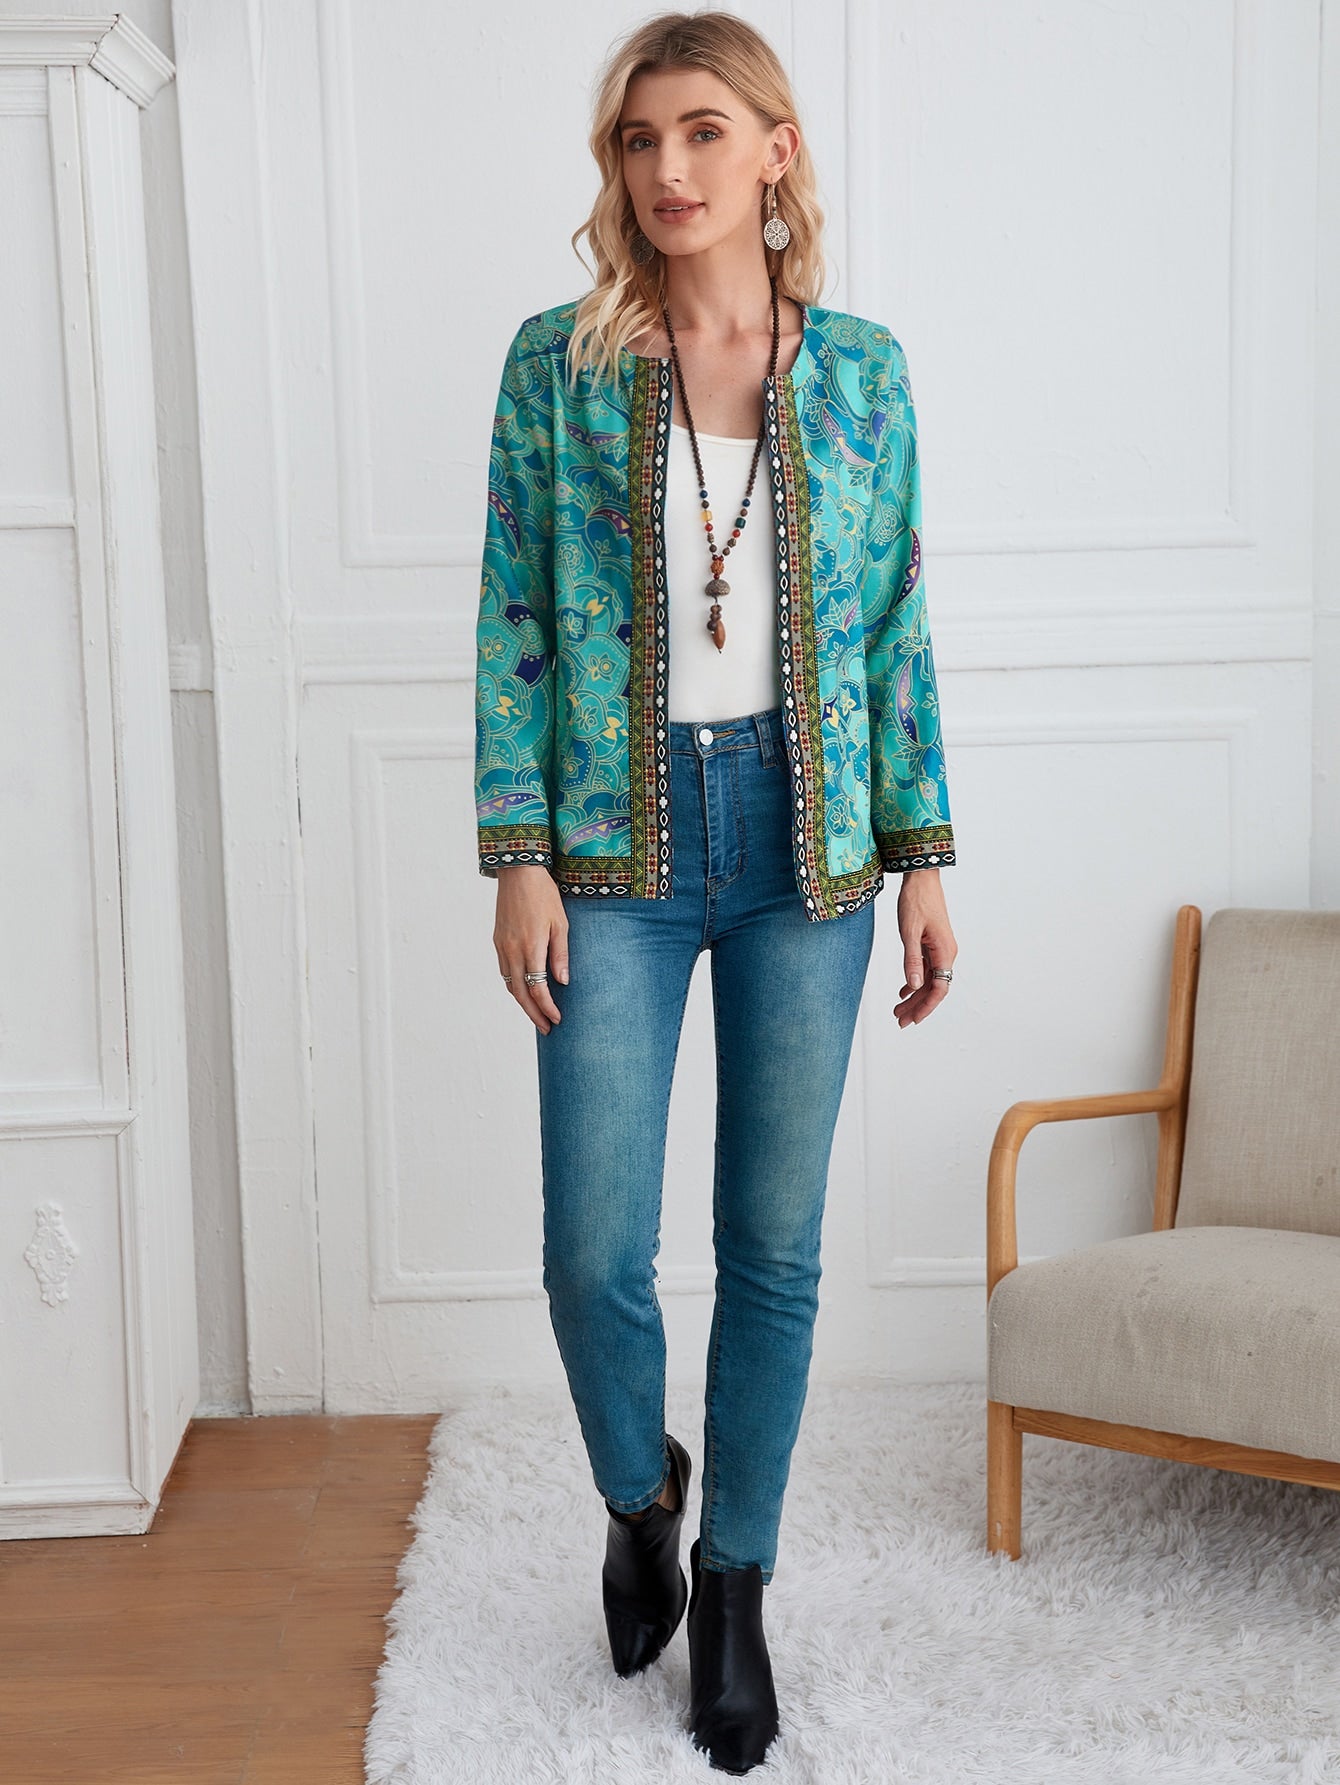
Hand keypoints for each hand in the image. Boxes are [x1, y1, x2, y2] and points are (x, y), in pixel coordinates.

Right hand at [494, 865, 568, 1034]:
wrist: (518, 872)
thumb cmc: (544, 895)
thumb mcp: (561, 923)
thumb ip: (561, 954)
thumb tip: (562, 982)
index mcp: (531, 946)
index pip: (537, 988)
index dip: (547, 1008)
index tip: (557, 1019)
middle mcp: (512, 950)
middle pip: (520, 994)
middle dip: (534, 1014)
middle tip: (547, 1028)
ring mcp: (502, 946)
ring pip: (510, 984)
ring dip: (523, 1003)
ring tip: (537, 1014)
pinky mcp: (497, 940)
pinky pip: (504, 971)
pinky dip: (514, 986)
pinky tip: (524, 990)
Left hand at [894, 867, 956, 1027]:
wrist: (921, 878)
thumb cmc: (916, 901)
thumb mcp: (909, 931)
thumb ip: (912, 960)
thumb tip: (914, 986)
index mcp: (945, 951)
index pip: (939, 988)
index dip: (926, 1007)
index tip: (912, 1020)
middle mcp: (946, 953)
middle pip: (934, 988)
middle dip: (917, 1007)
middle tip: (899, 1020)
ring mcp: (940, 949)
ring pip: (929, 980)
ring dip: (914, 996)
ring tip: (897, 1010)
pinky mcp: (932, 944)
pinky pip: (926, 969)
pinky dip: (914, 981)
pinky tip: (903, 992)